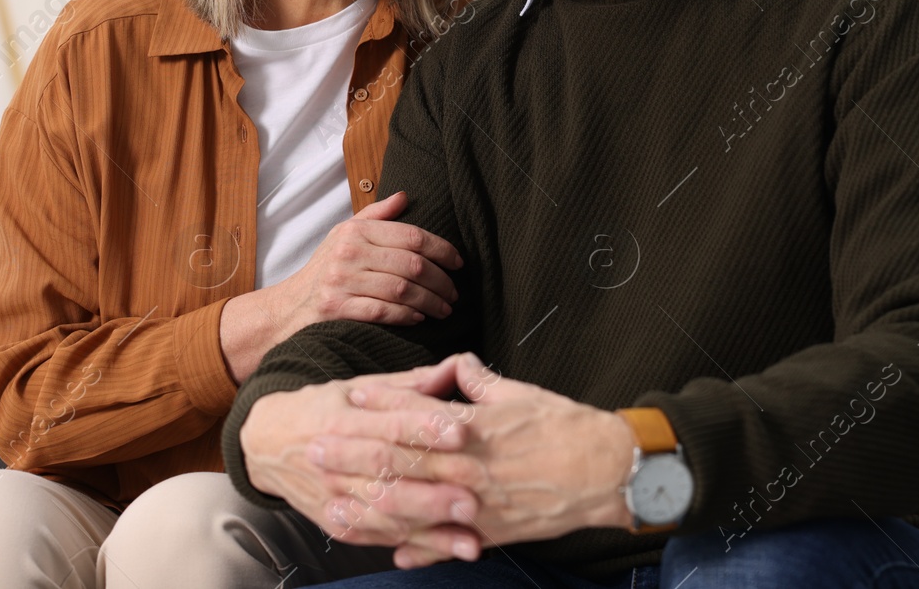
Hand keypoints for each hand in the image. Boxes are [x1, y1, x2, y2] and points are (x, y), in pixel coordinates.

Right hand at [220, 193, 462, 380]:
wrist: (288, 307)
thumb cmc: (324, 269)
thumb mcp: (343, 234)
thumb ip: (376, 216)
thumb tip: (405, 196)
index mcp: (356, 232)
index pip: (411, 236)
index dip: (441, 250)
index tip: (458, 263)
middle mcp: (349, 253)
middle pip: (411, 264)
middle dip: (441, 281)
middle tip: (454, 293)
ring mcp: (342, 281)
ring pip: (402, 290)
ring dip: (430, 302)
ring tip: (443, 309)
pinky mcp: (338, 309)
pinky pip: (383, 312)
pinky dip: (406, 316)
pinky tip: (419, 318)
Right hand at [239, 376, 483, 557]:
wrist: (265, 445)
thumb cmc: (321, 410)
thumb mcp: (356, 386)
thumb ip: (406, 385)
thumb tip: (452, 370)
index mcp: (342, 418)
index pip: (387, 424)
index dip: (424, 427)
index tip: (462, 431)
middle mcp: (334, 459)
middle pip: (387, 472)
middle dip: (433, 482)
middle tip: (475, 487)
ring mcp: (332, 495)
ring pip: (383, 512)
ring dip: (428, 524)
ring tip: (468, 530)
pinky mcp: (334, 523)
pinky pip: (374, 537)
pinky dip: (409, 546)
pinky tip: (442, 550)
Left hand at [329, 354, 635, 566]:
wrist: (606, 470)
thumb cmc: (564, 425)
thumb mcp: (519, 393)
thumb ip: (481, 383)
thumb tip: (458, 366)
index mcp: (470, 427)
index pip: (411, 414)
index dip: (374, 407)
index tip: (343, 400)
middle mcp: (465, 466)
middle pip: (397, 460)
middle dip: (351, 455)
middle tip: (312, 450)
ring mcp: (475, 502)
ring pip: (412, 506)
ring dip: (368, 504)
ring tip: (333, 503)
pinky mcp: (491, 531)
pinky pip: (448, 542)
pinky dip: (420, 548)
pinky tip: (391, 552)